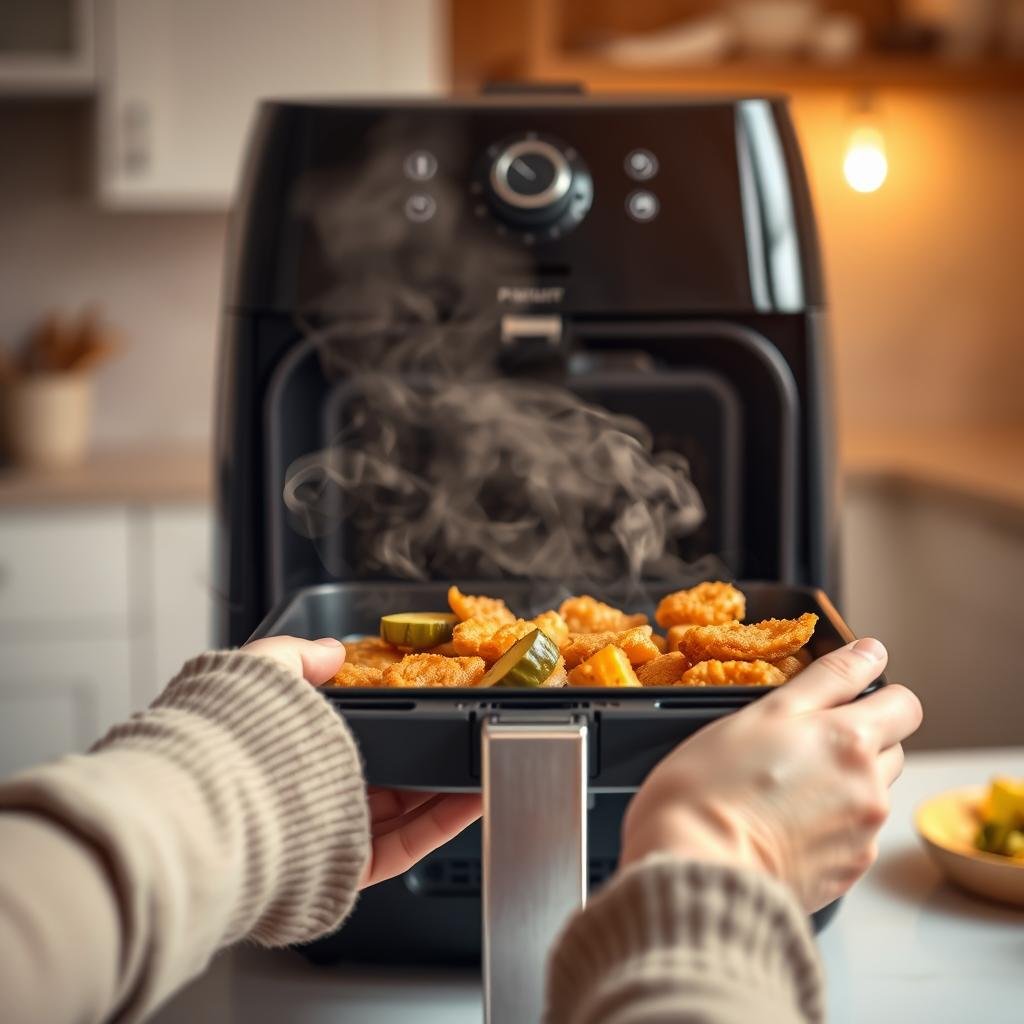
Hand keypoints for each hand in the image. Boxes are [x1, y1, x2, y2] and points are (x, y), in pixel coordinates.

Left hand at [242, 635, 481, 888]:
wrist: (217, 807)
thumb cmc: (232, 738)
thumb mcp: (261, 673)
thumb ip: (296, 656)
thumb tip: (331, 649)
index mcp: (295, 749)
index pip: (353, 734)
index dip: (394, 719)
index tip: (428, 703)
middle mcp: (314, 792)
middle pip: (387, 774)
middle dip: (431, 754)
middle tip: (467, 733)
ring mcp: (333, 831)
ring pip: (405, 810)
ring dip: (450, 787)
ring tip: (485, 760)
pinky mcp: (349, 866)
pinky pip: (407, 844)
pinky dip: (445, 821)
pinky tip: (474, 794)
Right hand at [621, 638, 922, 911]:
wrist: (694, 865)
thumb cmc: (712, 784)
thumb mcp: (765, 712)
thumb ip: (827, 679)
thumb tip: (871, 651)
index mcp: (850, 740)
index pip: (903, 704)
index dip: (876, 694)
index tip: (844, 697)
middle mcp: (869, 788)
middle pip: (890, 748)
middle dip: (857, 739)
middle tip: (799, 745)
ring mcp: (861, 834)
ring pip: (869, 792)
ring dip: (842, 784)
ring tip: (783, 789)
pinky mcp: (846, 872)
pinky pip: (852, 835)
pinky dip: (828, 825)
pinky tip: (783, 824)